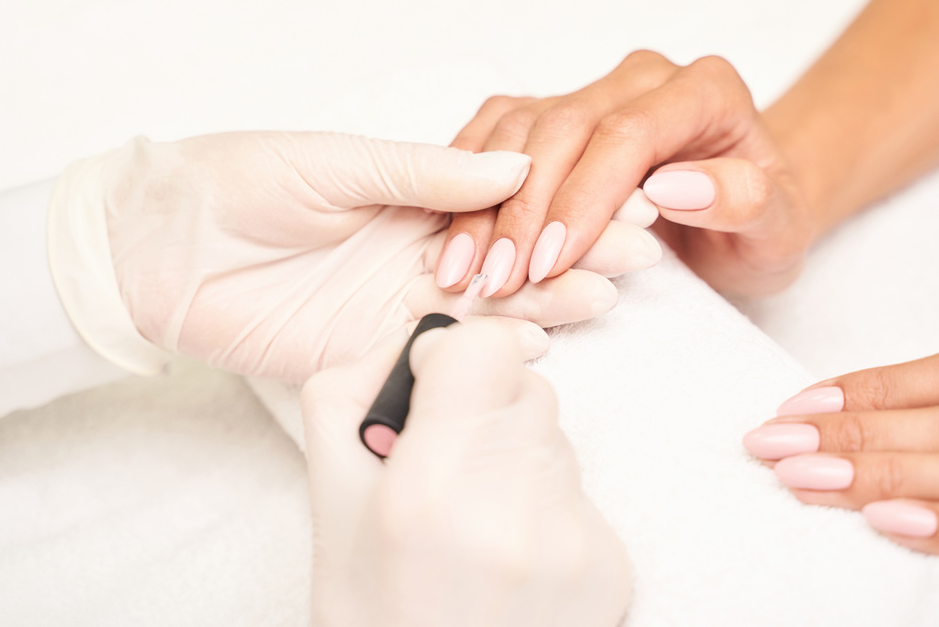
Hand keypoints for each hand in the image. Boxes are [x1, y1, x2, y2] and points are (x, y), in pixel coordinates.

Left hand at [51, 132, 659, 380]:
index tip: (618, 193)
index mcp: (403, 196)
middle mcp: (408, 252)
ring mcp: (389, 307)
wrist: (152, 253)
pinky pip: (436, 359)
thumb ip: (420, 173)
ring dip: (543, 303)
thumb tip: (512, 166)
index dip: (557, 199)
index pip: (498, 200)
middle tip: (635, 250)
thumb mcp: (331, 164)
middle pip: (506, 256)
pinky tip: (539, 345)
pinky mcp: (361, 355)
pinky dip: (485, 353)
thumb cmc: (229, 185)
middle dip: (569, 251)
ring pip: (483, 308)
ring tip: (602, 293)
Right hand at [302, 318, 631, 626]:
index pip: (485, 348)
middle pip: (526, 386)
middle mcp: (513, 510)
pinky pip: (580, 487)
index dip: (455, 354)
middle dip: (483, 410)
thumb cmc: (372, 606)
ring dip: (515, 455)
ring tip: (477, 521)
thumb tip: (426, 339)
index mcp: (428, 488)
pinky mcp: (612, 565)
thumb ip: (357, 388)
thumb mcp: (326, 493)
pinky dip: (546, 504)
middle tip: (446, 469)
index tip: (435, 387)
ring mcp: (573, 541)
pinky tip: (513, 554)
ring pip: (554, 434)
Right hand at [440, 50, 812, 296]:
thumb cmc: (762, 224)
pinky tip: (451, 232)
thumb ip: (743, 201)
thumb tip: (675, 187)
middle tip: (493, 277)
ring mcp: (591, 92)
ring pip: (518, 128)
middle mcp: (639, 80)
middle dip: (522, 208)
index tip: (549, 262)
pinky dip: (467, 181)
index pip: (625, 135)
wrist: (745, 211)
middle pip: (561, 127)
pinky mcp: (552, 115)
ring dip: (483, 202)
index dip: (582, 198)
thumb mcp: (779, 229)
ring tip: (462, 269)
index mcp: (702, 92)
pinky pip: (495, 133)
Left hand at [743, 346, 938, 558]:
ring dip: (871, 475)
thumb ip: (931, 405)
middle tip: (769, 443)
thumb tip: (830, 410)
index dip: (866, 391)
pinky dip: (937, 525)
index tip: (791, 406)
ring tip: (796, 478)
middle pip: (937, 427)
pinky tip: (876, 520)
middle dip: (848, 435)